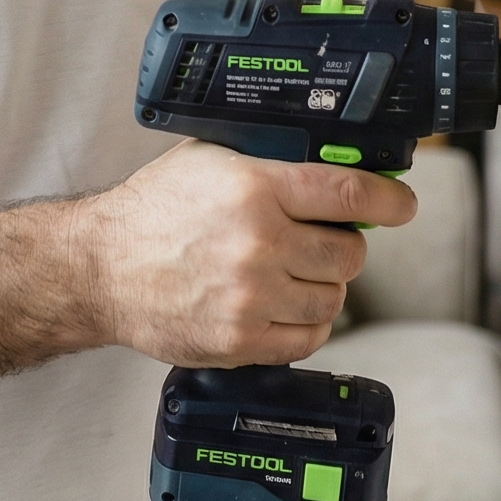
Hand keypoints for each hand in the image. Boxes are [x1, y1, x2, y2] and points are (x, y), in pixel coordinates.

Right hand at [83, 140, 415, 367]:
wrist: (100, 269)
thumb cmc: (153, 211)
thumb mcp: (209, 159)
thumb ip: (270, 160)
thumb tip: (334, 163)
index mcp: (255, 189)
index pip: (350, 196)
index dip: (389, 201)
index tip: (400, 206)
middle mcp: (258, 244)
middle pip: (349, 254)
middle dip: (342, 246)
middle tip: (316, 242)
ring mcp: (250, 297)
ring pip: (333, 298)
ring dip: (320, 286)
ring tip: (286, 274)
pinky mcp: (241, 341)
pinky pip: (309, 338)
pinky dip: (304, 324)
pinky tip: (278, 305)